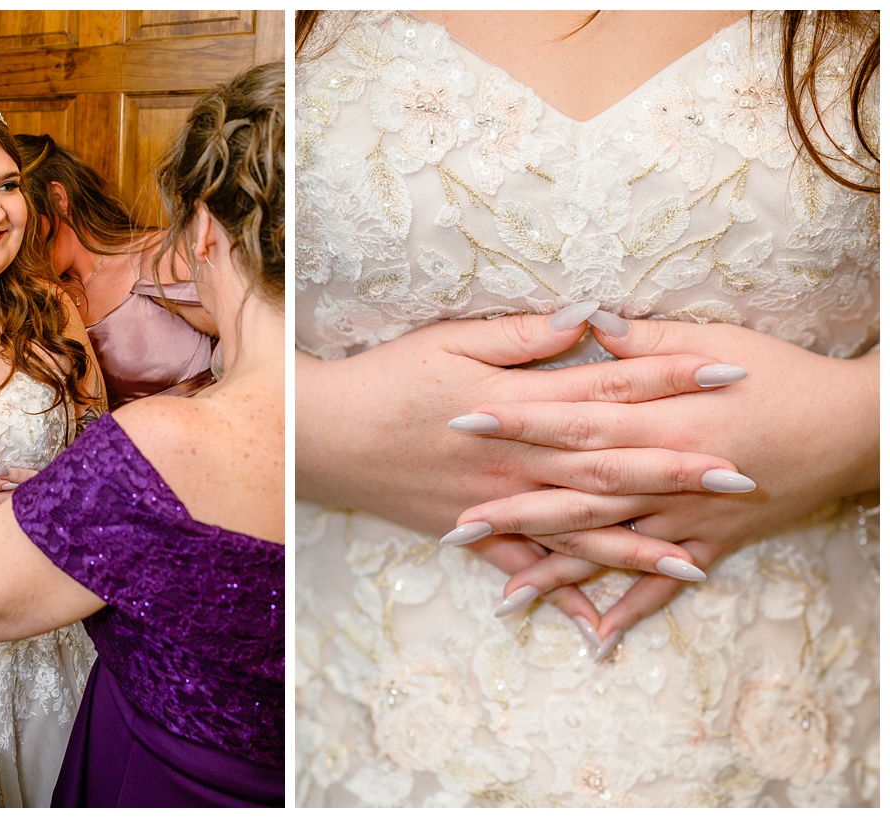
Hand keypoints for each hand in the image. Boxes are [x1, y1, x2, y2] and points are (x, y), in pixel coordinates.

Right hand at [297, 302, 750, 627]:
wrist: (319, 436)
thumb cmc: (384, 380)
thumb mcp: (447, 343)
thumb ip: (520, 337)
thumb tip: (587, 318)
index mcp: (515, 407)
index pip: (605, 390)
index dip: (666, 379)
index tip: (723, 373)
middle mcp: (515, 463)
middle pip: (607, 466)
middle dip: (676, 470)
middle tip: (740, 475)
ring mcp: (495, 505)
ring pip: (576, 528)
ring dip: (637, 543)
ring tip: (696, 558)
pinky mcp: (470, 535)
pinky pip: (523, 570)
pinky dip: (560, 595)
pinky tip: (600, 620)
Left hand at [458, 317, 877, 649]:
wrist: (859, 428)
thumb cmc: (783, 373)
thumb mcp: (716, 342)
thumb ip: (645, 341)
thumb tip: (587, 318)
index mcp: (661, 417)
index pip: (576, 419)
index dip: (520, 422)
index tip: (466, 424)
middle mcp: (667, 473)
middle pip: (580, 492)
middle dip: (517, 509)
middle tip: (458, 526)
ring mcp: (689, 516)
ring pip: (612, 546)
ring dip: (559, 569)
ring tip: (506, 595)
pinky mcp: (714, 543)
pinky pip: (668, 585)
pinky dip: (633, 608)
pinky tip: (595, 634)